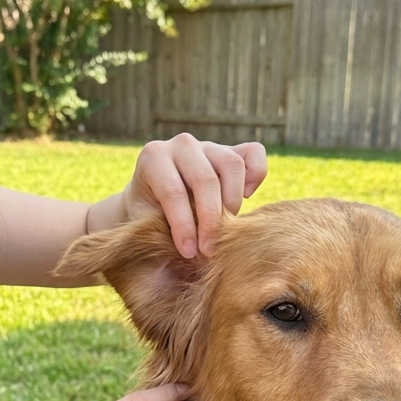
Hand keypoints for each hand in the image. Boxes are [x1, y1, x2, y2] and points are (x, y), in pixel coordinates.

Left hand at [119, 134, 266, 257]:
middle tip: (209, 250)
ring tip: (224, 228)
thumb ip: (158, 233)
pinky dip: (256, 175)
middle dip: (210, 220)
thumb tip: (187, 255)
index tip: (188, 253)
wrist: (154, 202)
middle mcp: (181, 145)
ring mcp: (208, 145)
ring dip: (232, 203)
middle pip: (205, 179)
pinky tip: (246, 197)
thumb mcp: (144, 225)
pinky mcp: (230, 150)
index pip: (173, 191)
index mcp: (153, 157)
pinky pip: (253, 153)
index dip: (183, 225)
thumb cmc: (148, 217)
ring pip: (232, 165)